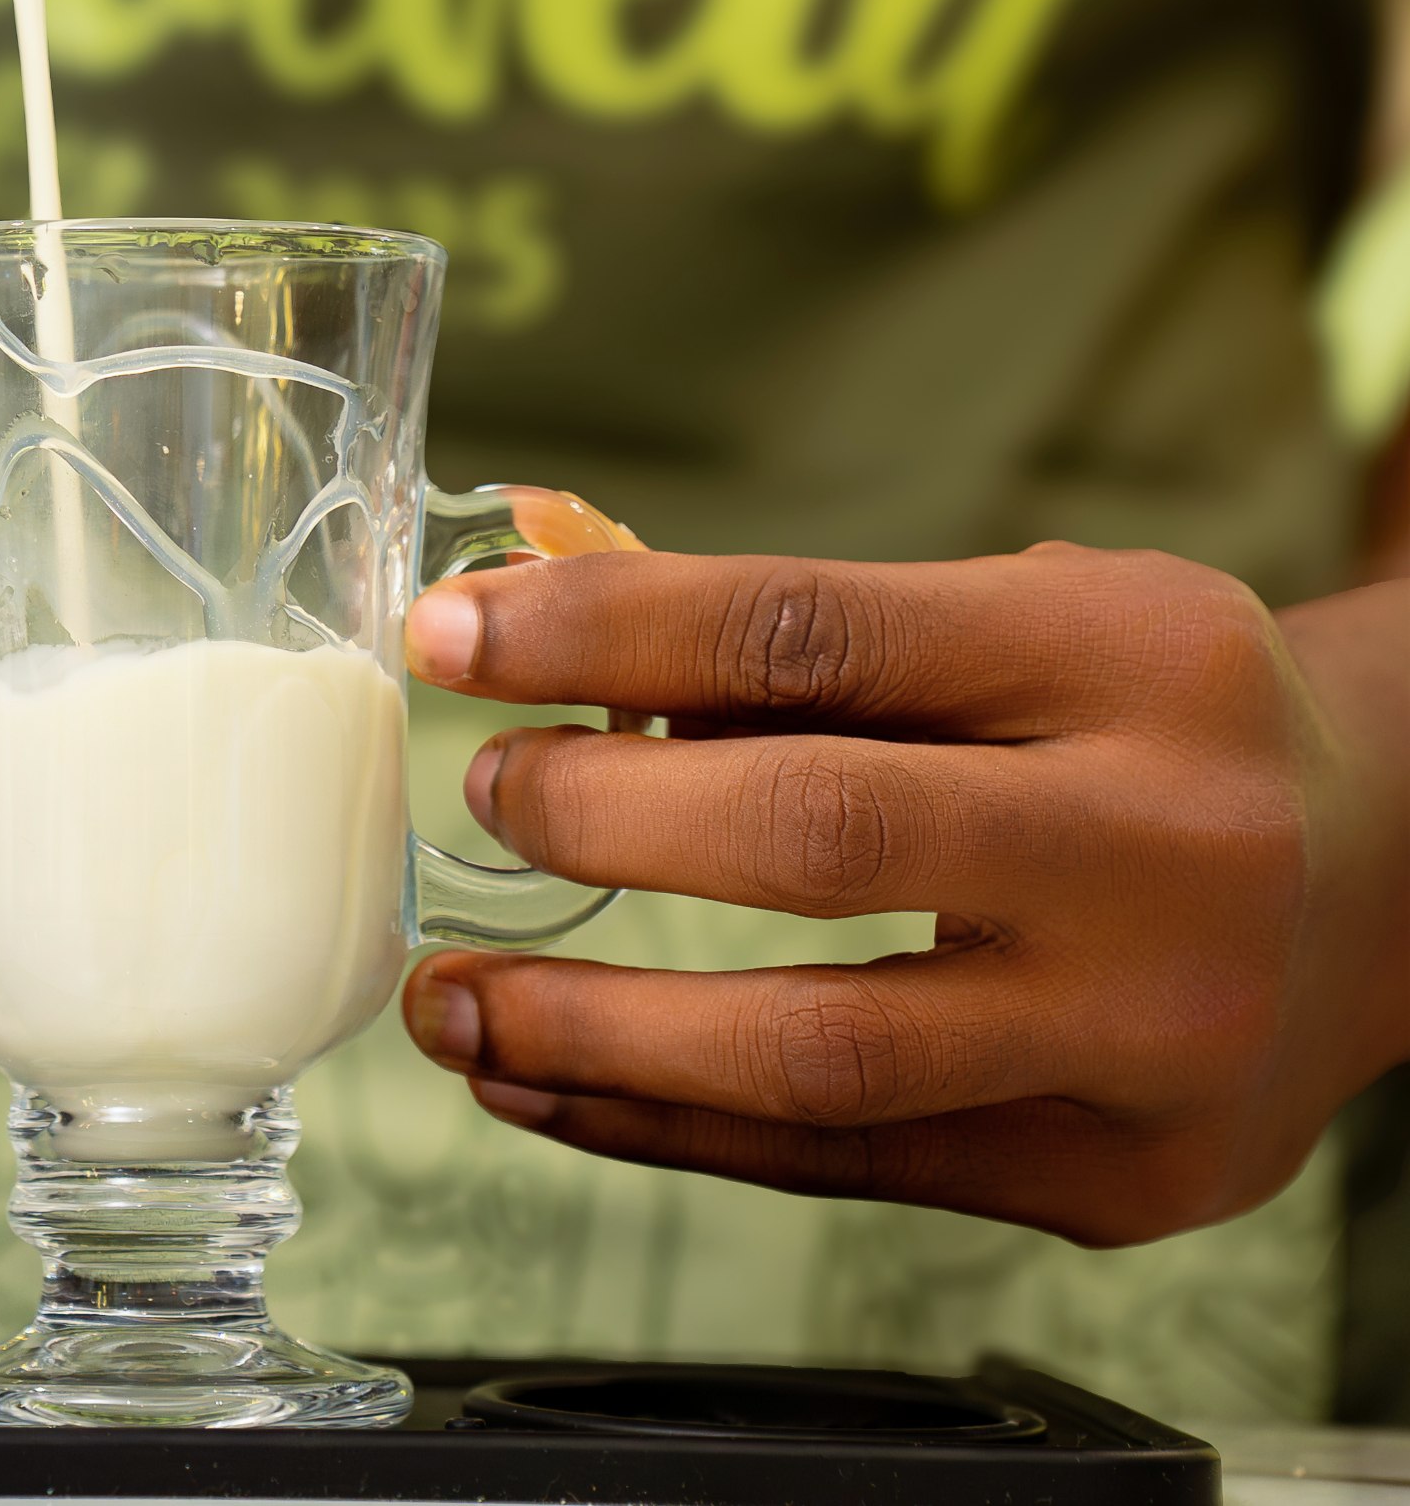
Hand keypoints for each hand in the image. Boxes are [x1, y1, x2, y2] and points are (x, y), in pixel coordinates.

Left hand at [400, 543, 1409, 1243]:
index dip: (602, 631)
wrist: (1390, 880)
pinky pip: (850, 1168)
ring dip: (596, 1030)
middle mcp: (1153, 848)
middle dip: (602, 823)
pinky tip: (555, 1082)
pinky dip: (672, 1127)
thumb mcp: (1022, 608)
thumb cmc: (1157, 715)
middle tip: (484, 799)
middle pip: (816, 837)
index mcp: (1119, 657)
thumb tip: (528, 585)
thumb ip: (790, 623)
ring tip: (456, 1000)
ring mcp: (1146, 1039)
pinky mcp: (1117, 1184)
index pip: (806, 631)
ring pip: (821, 1056)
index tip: (453, 634)